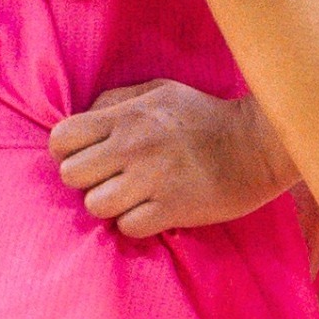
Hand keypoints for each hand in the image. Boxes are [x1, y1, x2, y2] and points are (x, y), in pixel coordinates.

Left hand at [49, 80, 292, 234]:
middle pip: (71, 175)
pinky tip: (152, 209)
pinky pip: (127, 227)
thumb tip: (83, 119)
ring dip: (110, 205)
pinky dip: (136, 222)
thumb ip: (117, 101)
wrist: (256, 144)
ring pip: (95, 206)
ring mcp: (152, 179)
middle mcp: (133, 146)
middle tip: (110, 177)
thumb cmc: (204, 116)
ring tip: (131, 196)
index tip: (87, 155)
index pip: (62, 138)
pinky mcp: (171, 208)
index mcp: (127, 115)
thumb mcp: (160, 91)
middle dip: (86, 180)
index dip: (67, 151)